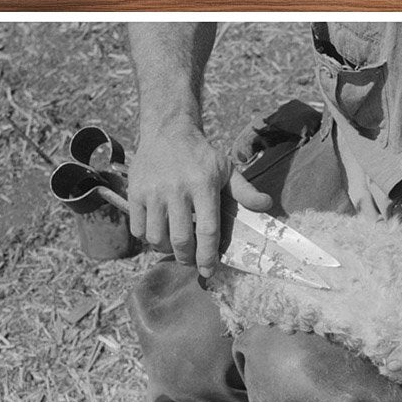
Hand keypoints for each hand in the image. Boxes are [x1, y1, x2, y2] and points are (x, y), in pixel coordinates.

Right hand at [128, 124, 271, 276]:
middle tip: (192, 262)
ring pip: (157, 238)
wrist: (167, 131)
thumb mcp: (226, 169)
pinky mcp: (134, 193)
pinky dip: (148, 238)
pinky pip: (139, 229)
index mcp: (203, 185)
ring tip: (176, 247)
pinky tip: (159, 233)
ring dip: (167, 250)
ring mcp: (152, 192)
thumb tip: (267, 205)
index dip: (208, 255)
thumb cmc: (200, 157)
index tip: (209, 270)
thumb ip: (245, 191)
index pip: (207, 230)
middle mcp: (176, 189)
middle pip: (181, 239)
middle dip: (188, 258)